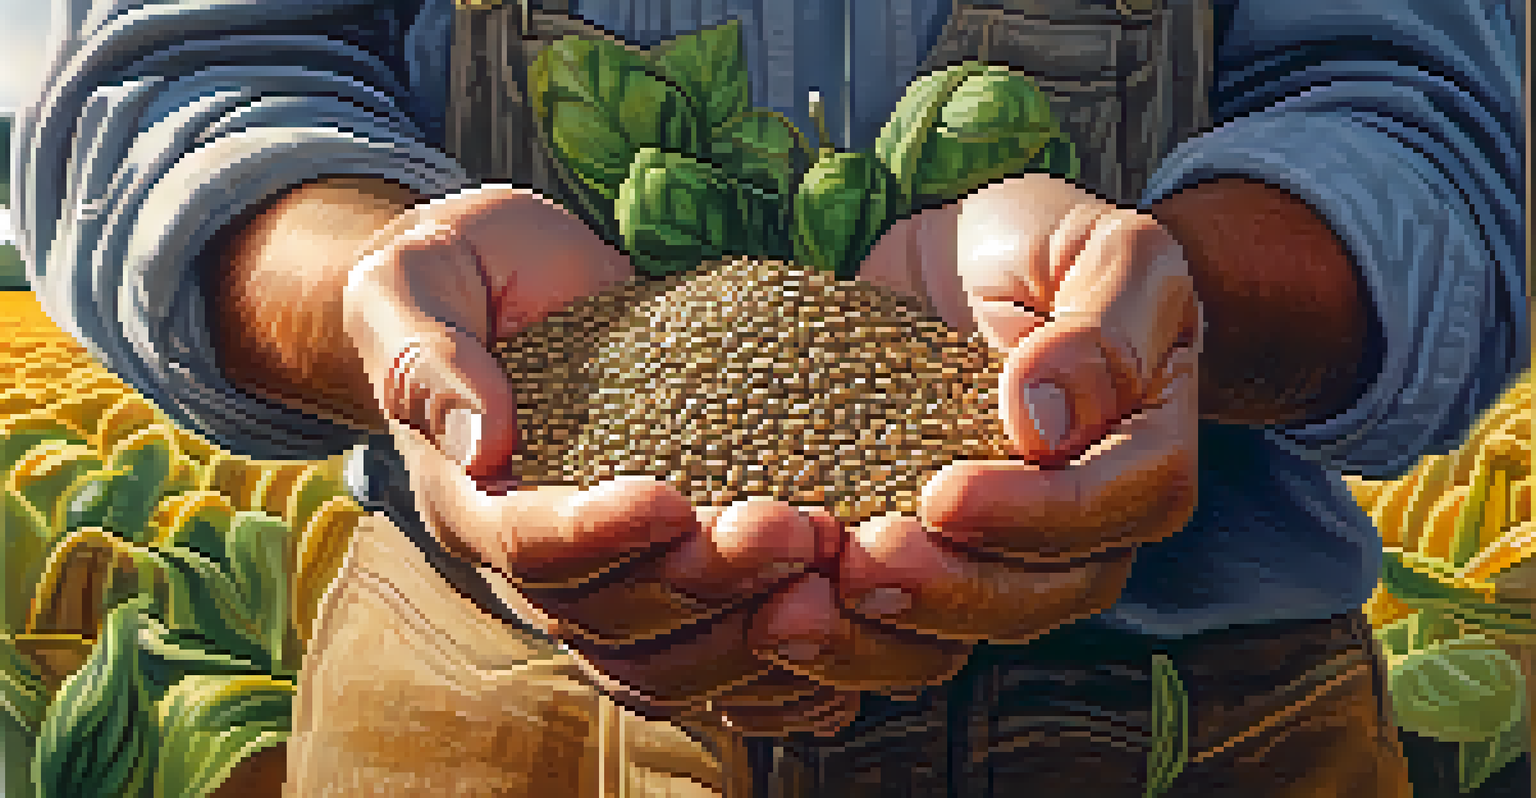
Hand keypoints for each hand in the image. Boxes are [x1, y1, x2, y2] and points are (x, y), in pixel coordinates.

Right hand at [341, 185, 952, 735]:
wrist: (505, 288)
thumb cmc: (455, 275)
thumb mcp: (413, 285)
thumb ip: (427, 357)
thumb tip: (478, 441)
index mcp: (470, 497)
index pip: (524, 547)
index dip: (594, 536)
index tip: (668, 500)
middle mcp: (533, 557)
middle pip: (612, 615)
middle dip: (705, 582)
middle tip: (793, 529)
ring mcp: (603, 570)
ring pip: (667, 652)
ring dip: (752, 622)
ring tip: (832, 559)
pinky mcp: (661, 564)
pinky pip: (708, 646)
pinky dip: (769, 665)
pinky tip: (839, 650)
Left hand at [839, 174, 1202, 647]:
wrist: (959, 262)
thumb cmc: (1043, 246)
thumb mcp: (1103, 245)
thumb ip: (1106, 324)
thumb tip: (1047, 421)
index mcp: (1144, 450)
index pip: (1118, 506)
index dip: (1035, 515)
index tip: (945, 496)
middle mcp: (1085, 528)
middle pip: (1037, 596)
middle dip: (946, 594)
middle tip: (856, 566)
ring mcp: (1002, 560)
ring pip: (962, 635)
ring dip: (876, 635)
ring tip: (793, 612)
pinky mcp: (926, 566)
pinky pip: (893, 631)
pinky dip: (834, 636)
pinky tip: (767, 615)